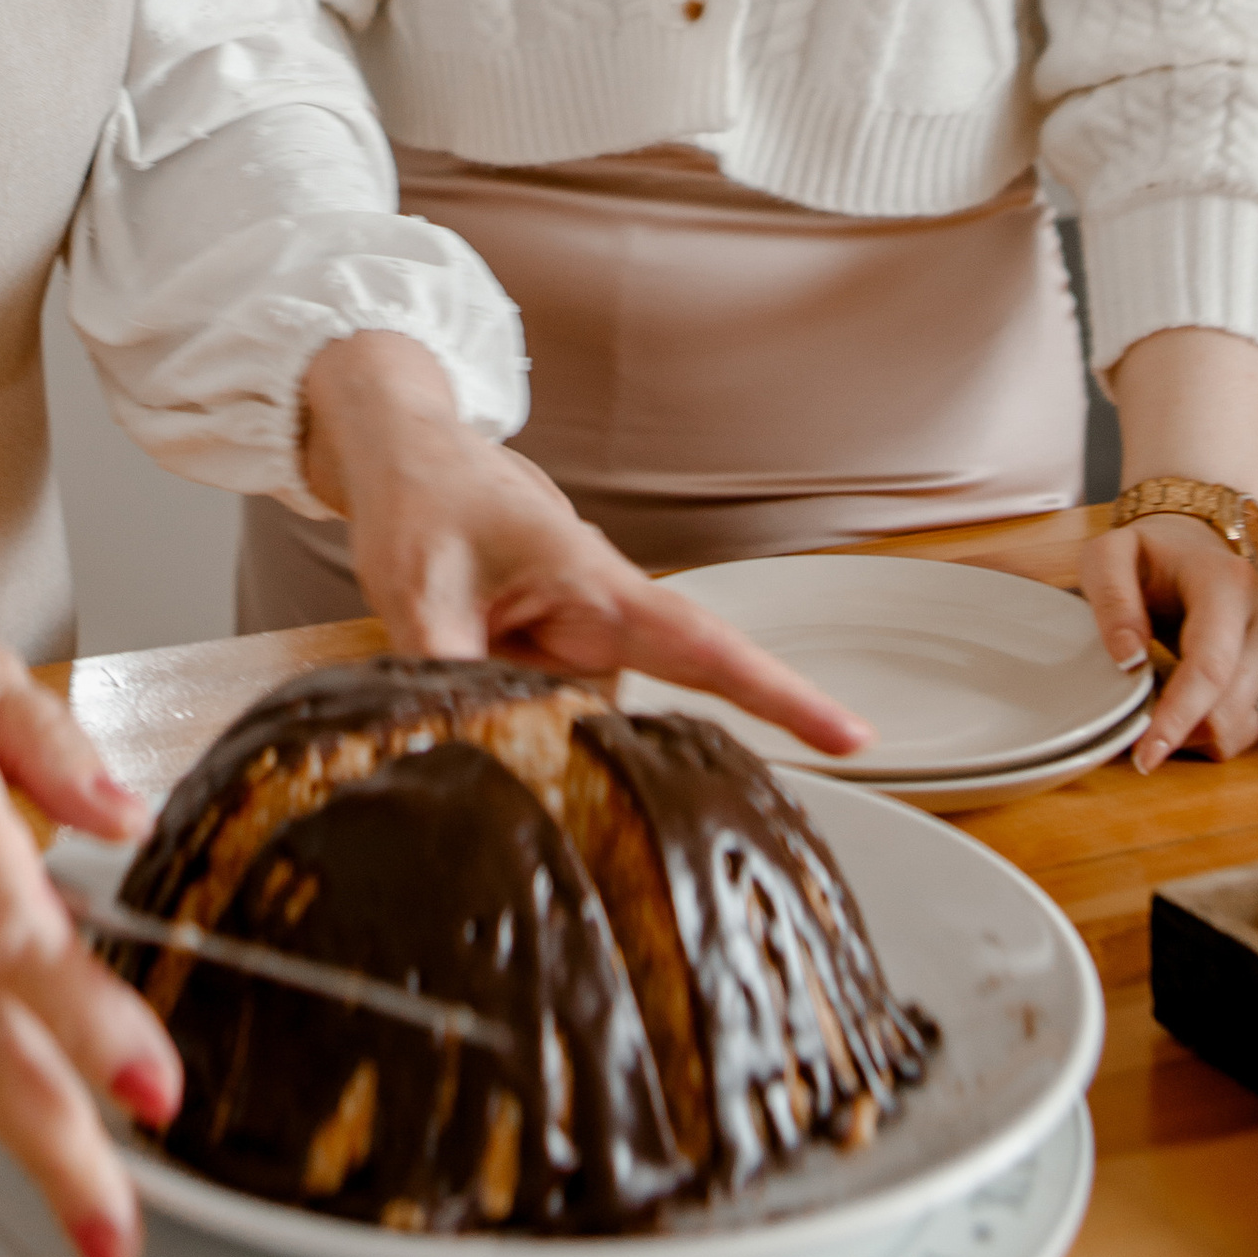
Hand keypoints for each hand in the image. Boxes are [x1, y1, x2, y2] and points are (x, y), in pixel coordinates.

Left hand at [298, 333, 870, 757]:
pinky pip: (548, 710)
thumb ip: (444, 677)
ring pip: (581, 719)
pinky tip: (472, 709)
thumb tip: (453, 757)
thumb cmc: (428, 498)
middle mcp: (599, 616)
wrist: (405, 458)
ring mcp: (574, 637)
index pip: (706, 648)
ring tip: (480, 679)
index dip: (781, 695)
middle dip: (646, 754)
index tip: (852, 735)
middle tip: (617, 799)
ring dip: (544, 734)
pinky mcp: (544, 655)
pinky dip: (517, 726)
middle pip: (653, 702)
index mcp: (595, 586)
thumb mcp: (418, 590)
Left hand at [1076, 513, 1257, 767]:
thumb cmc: (1150, 556)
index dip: (1178, 717)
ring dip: (1197, 732)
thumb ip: (1111, 599)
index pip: (1210, 667)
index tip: (1145, 755)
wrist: (1194, 548)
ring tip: (1161, 704)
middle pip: (1231, 708)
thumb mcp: (1109, 557)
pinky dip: (1215, 727)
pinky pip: (1254, 725)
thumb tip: (1128, 659)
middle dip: (1181, 732)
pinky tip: (1187, 702)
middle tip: (1136, 727)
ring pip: (1245, 726)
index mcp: (1229, 582)